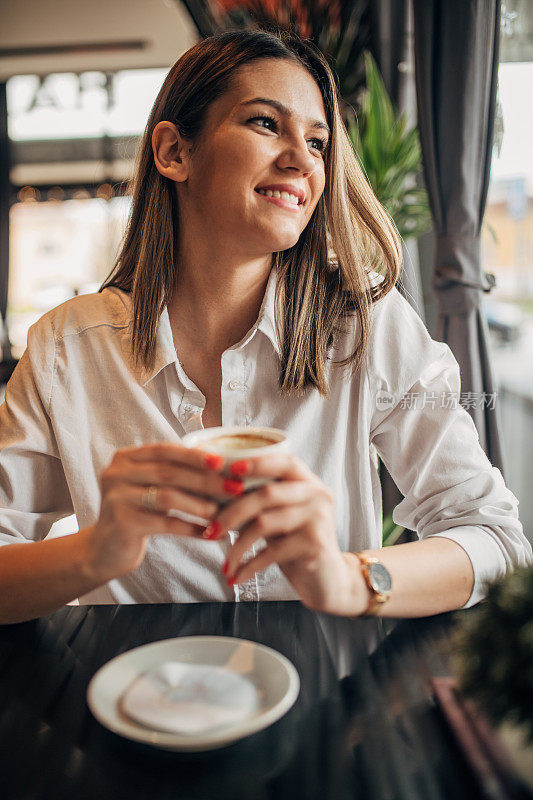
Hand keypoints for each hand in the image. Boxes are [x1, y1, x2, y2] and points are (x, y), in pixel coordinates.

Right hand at [88, 443, 230, 582]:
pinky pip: (165, 523)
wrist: (106, 550)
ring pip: (168, 497)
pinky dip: (191, 528)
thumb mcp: (151, 488)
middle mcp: (117, 473)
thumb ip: (174, 473)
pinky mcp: (122, 522)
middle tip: (235, 487)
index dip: (194, 455)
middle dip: (206, 480)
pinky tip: (210, 534)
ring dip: (200, 505)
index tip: (223, 462)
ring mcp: (117, 497)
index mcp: (126, 458)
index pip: (165, 450)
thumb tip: (222, 466)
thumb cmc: (139, 514)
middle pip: (169, 472)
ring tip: (224, 513)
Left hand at [206, 453, 366, 614]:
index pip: (284, 462)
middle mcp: (318, 495)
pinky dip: (249, 566)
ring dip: (237, 546)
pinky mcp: (315, 544)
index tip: (228, 470)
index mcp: (309, 482)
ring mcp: (319, 518)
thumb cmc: (296, 546)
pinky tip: (236, 576)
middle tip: (211, 531)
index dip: (256, 463)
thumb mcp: (280, 518)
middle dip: (232, 513)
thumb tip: (217, 491)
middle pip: (266, 493)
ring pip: (264, 523)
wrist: (327, 581)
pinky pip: (271, 551)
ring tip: (225, 564)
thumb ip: (262, 502)